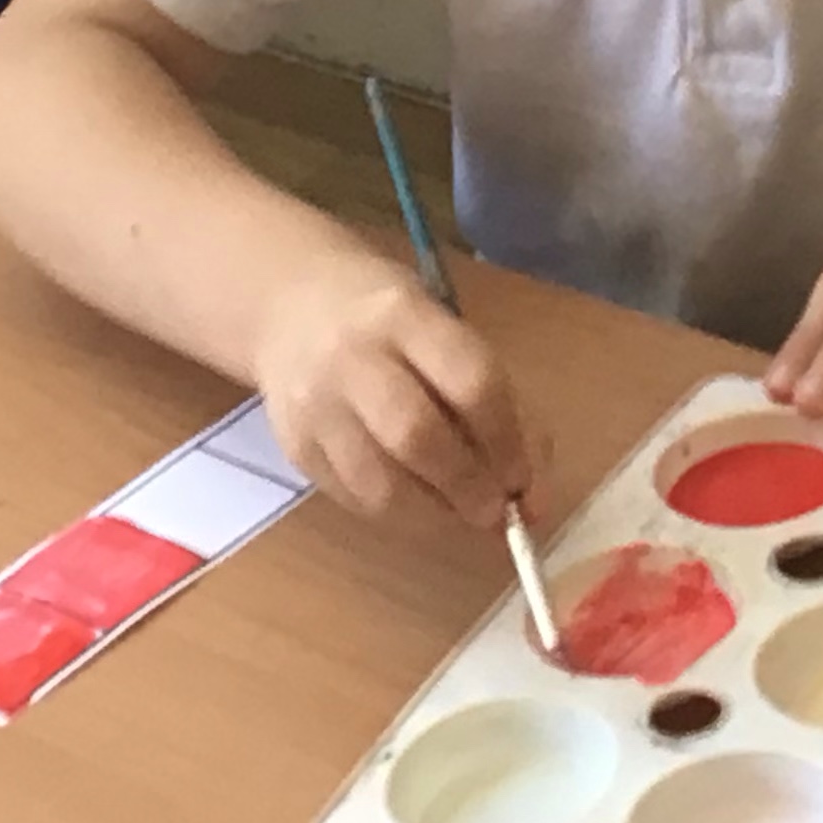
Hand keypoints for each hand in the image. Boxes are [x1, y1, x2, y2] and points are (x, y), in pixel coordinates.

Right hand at [251, 253, 536, 524]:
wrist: (288, 306)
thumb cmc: (389, 322)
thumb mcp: (444, 330)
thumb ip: (495, 397)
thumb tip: (534, 490)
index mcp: (406, 315)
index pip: (471, 382)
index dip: (507, 440)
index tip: (526, 480)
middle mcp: (353, 358)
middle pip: (417, 436)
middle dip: (467, 486)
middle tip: (496, 514)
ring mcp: (315, 405)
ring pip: (378, 483)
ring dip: (432, 514)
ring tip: (461, 516)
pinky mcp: (294, 446)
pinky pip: (352, 498)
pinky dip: (397, 515)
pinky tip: (421, 507)